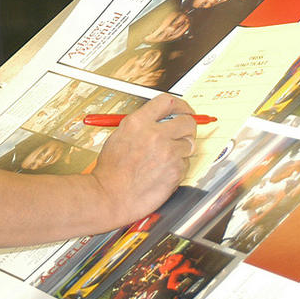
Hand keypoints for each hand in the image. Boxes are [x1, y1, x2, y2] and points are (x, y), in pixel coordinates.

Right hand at [89, 93, 196, 225]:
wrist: (110, 196)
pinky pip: (186, 164)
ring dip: (182, 149)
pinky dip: (178, 168)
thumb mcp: (121, 135)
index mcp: (138, 122)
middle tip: (184, 133)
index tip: (184, 110)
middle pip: (187, 121)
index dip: (180, 105)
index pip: (168, 102)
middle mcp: (155, 134)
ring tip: (166, 158)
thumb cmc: (111, 171)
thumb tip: (163, 120)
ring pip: (190, 144)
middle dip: (188, 127)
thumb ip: (143, 124)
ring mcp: (168, 153)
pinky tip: (162, 172)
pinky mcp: (175, 171)